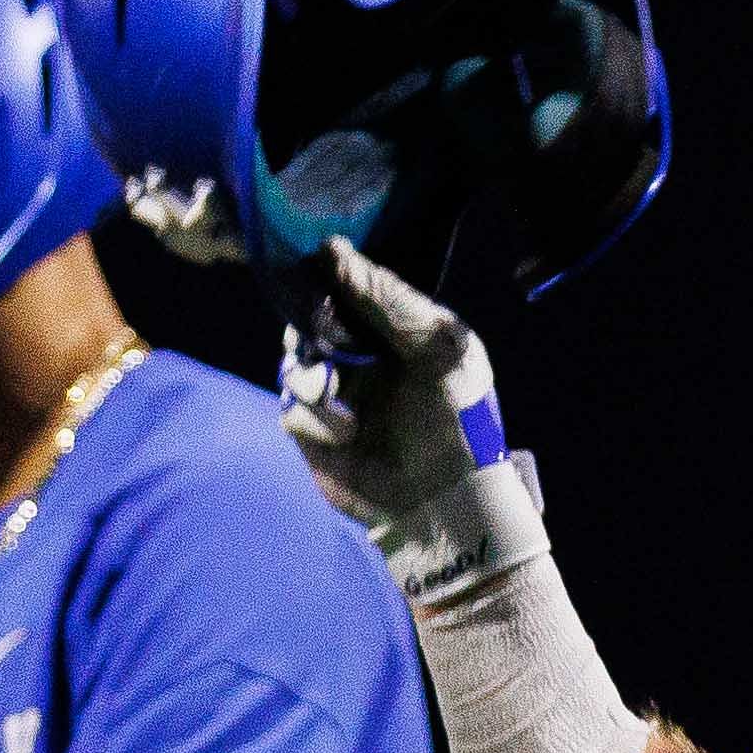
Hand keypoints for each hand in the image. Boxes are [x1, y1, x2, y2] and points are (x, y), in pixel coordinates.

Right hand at [273, 239, 543, 611]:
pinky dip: (315, 420)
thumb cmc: (460, 420)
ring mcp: (335, 397)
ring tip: (337, 396)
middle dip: (306, 326)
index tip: (318, 261)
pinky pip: (291, 410)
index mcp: (391, 332)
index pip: (346, 288)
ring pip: (292, 364)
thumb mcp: (437, 346)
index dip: (329, 274)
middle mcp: (359, 360)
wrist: (449, 501)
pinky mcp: (316, 437)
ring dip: (311, 376)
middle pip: (307, 322)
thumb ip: (389, 300)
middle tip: (323, 339)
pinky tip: (348, 435)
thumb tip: (334, 252)